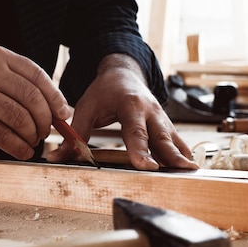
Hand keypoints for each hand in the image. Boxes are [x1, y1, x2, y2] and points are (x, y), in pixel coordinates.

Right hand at [0, 45, 70, 159]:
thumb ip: (13, 80)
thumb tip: (52, 105)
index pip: (36, 75)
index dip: (54, 96)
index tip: (62, 112)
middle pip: (31, 98)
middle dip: (44, 120)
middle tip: (45, 132)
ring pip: (19, 119)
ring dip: (31, 135)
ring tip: (32, 141)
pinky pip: (2, 136)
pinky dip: (17, 147)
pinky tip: (21, 151)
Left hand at [46, 54, 197, 169]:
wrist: (124, 73)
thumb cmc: (104, 91)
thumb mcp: (86, 107)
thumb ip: (74, 134)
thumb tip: (55, 157)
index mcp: (130, 105)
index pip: (136, 131)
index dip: (140, 149)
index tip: (145, 166)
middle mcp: (150, 111)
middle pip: (161, 136)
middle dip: (170, 155)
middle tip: (179, 171)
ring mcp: (161, 118)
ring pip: (174, 139)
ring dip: (182, 156)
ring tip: (192, 173)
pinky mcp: (166, 125)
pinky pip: (177, 140)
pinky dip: (184, 153)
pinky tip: (191, 169)